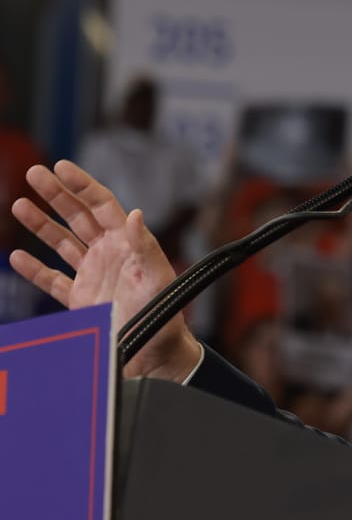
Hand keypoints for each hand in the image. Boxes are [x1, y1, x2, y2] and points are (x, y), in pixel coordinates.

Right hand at [9, 161, 201, 380]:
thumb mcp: (158, 277)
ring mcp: (93, 274)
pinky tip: (19, 256)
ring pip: (61, 242)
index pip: (102, 205)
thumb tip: (135, 214)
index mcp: (128, 242)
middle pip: (78, 216)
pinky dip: (35, 269)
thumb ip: (145, 246)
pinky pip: (53, 279)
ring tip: (20, 204)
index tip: (61, 167)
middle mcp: (109, 253)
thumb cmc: (165, 313)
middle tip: (34, 173)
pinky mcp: (80, 298)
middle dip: (56, 194)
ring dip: (41, 224)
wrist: (154, 352)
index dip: (82, 185)